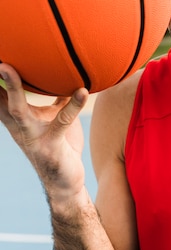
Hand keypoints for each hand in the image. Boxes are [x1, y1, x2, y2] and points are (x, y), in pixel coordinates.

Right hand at [0, 64, 89, 206]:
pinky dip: (74, 105)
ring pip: (18, 109)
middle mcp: (19, 125)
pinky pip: (62, 121)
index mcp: (16, 116)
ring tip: (8, 68)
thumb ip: (56, 97)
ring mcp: (33, 135)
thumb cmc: (58, 144)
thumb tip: (64, 72)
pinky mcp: (52, 144)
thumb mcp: (55, 117)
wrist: (65, 181)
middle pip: (0, 99)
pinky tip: (83, 92)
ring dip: (13, 88)